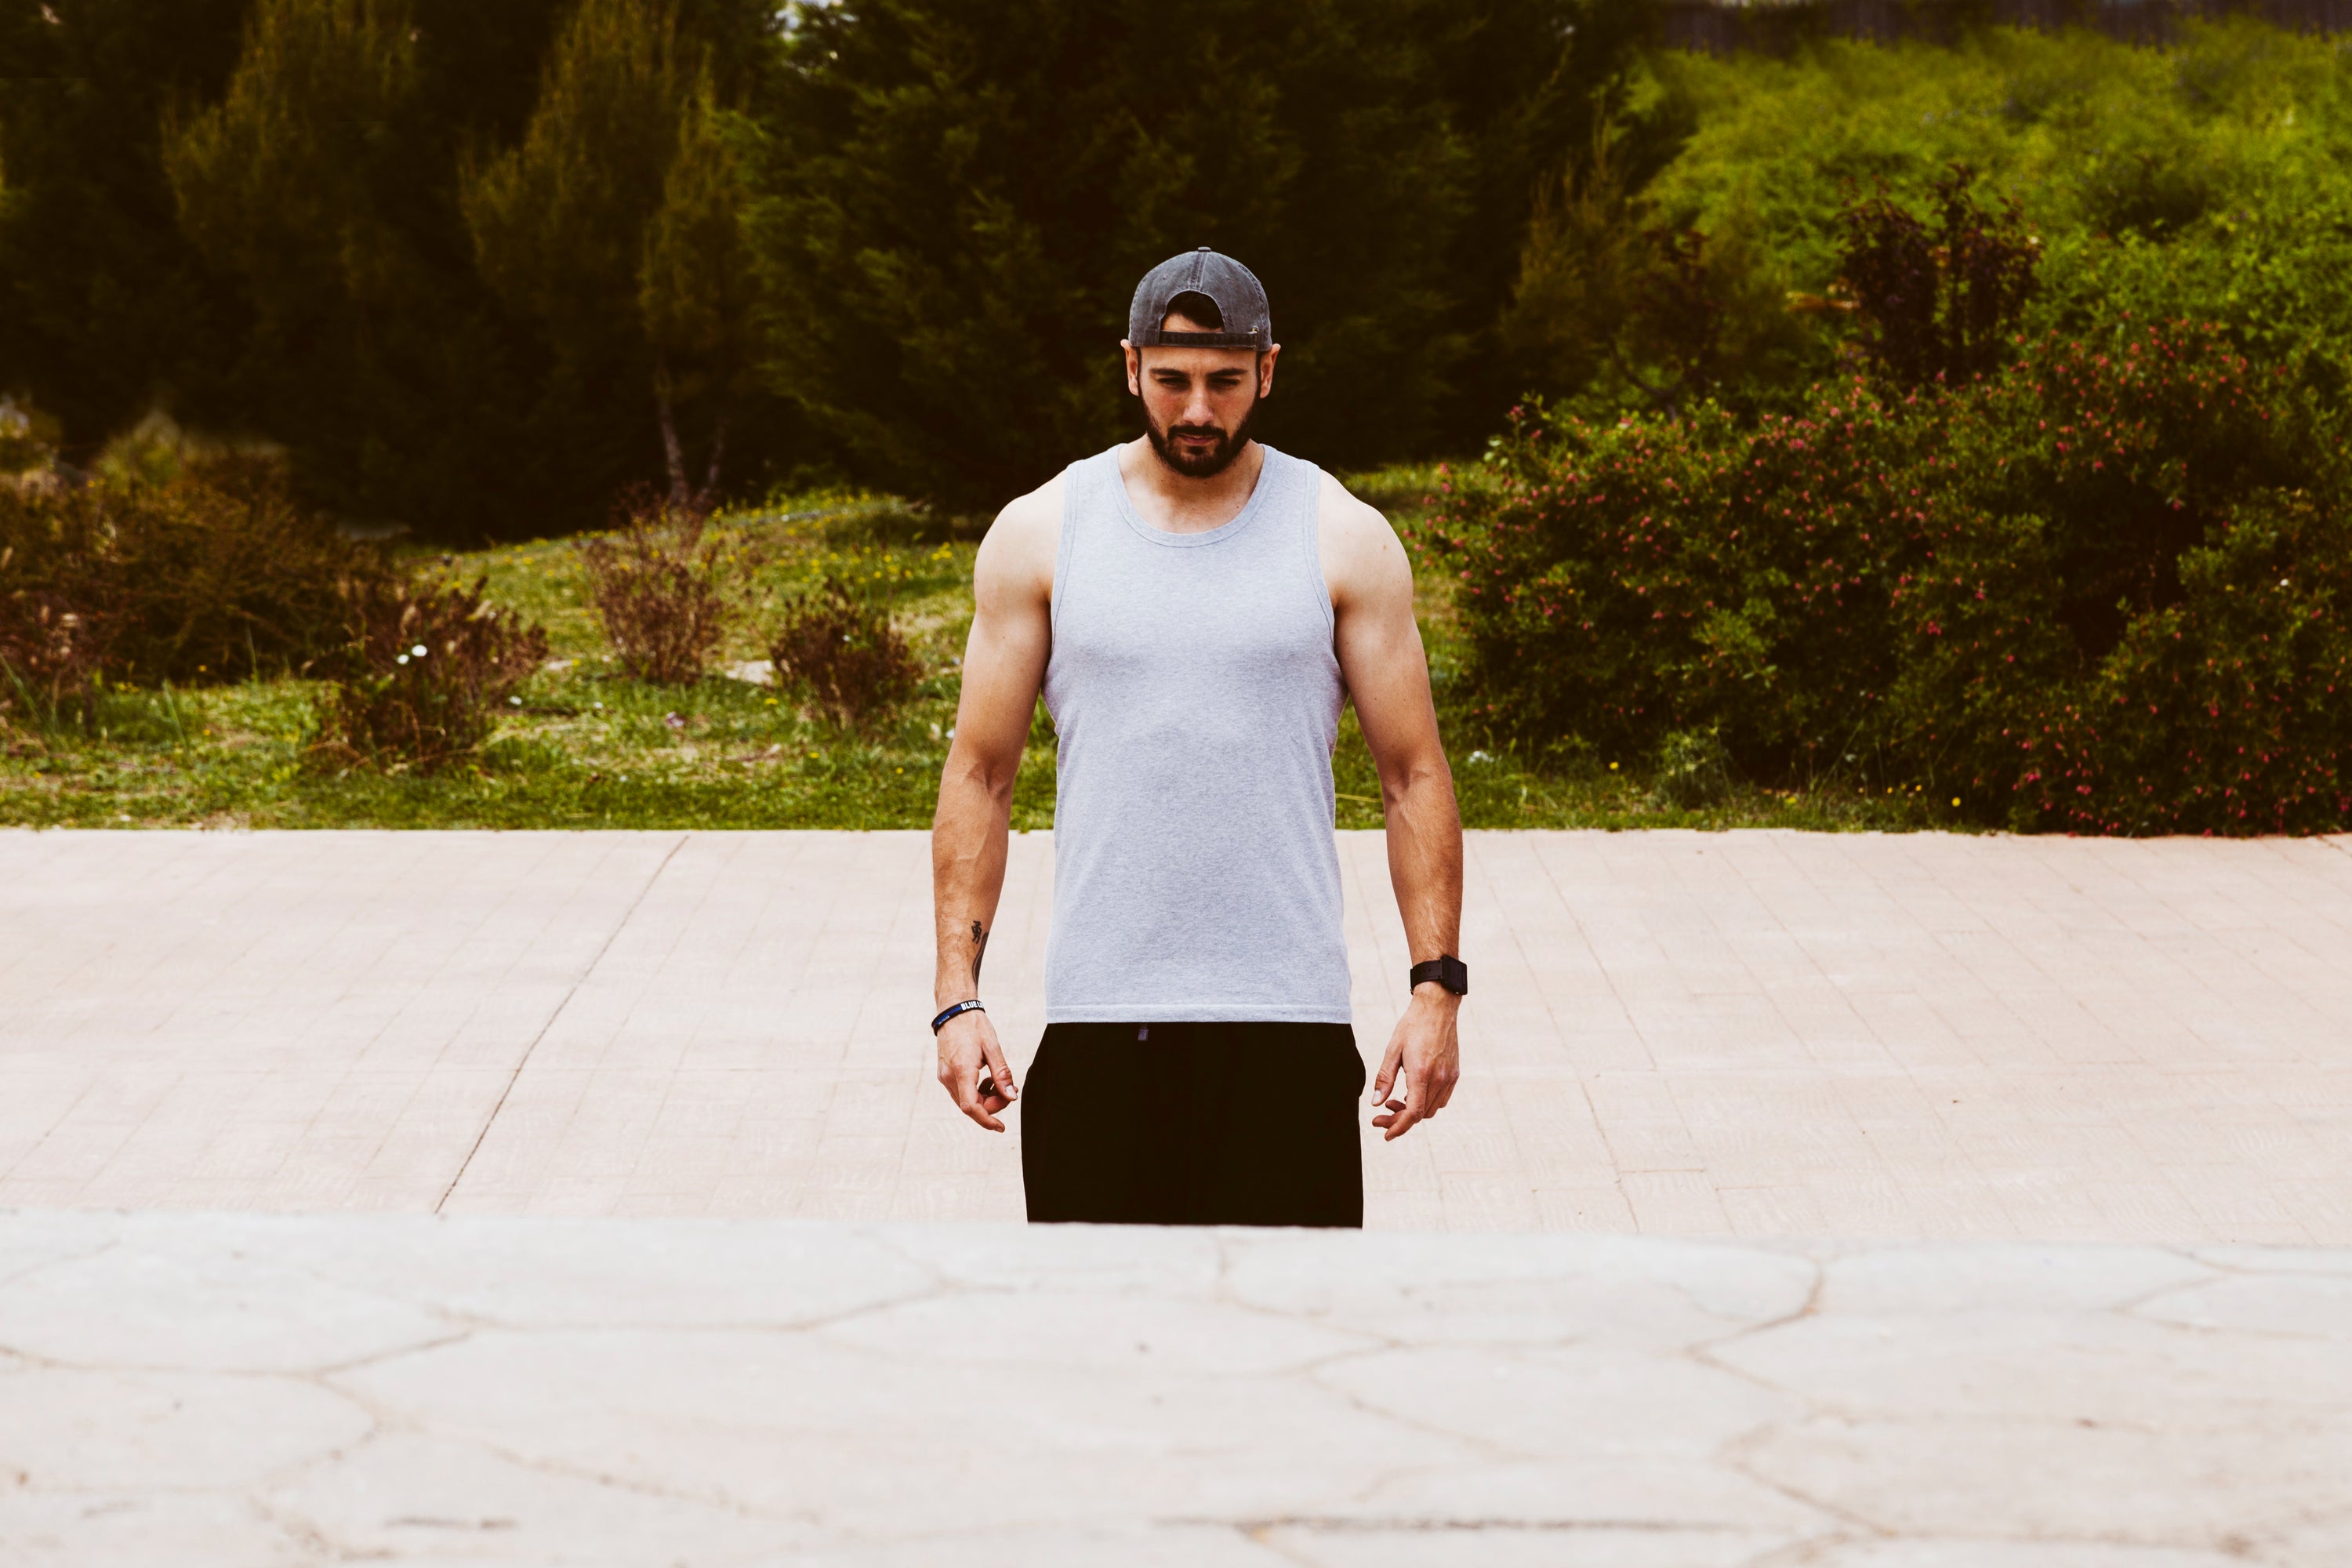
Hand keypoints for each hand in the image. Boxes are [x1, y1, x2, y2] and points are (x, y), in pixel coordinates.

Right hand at [936, 1008, 1016, 1130]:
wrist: (954, 1011)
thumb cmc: (974, 1026)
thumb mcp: (993, 1048)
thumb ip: (1002, 1074)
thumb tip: (1012, 1097)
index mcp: (962, 1071)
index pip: (971, 1107)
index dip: (987, 1120)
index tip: (1001, 1127)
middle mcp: (949, 1077)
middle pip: (971, 1106)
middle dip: (992, 1104)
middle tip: (1008, 1089)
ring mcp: (944, 1076)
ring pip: (966, 1101)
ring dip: (985, 1098)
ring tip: (998, 1081)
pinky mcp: (945, 1074)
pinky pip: (961, 1092)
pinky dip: (976, 1091)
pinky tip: (986, 1079)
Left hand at [1371, 986, 1459, 1139]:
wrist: (1438, 1008)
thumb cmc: (1412, 1026)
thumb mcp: (1392, 1051)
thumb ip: (1384, 1078)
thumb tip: (1376, 1103)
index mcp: (1422, 1073)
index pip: (1412, 1113)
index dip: (1398, 1127)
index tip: (1384, 1133)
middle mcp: (1439, 1079)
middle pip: (1421, 1115)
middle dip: (1400, 1120)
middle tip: (1382, 1115)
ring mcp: (1450, 1077)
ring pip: (1432, 1109)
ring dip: (1414, 1112)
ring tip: (1396, 1101)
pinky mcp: (1454, 1074)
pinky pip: (1442, 1099)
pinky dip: (1427, 1103)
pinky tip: (1413, 1093)